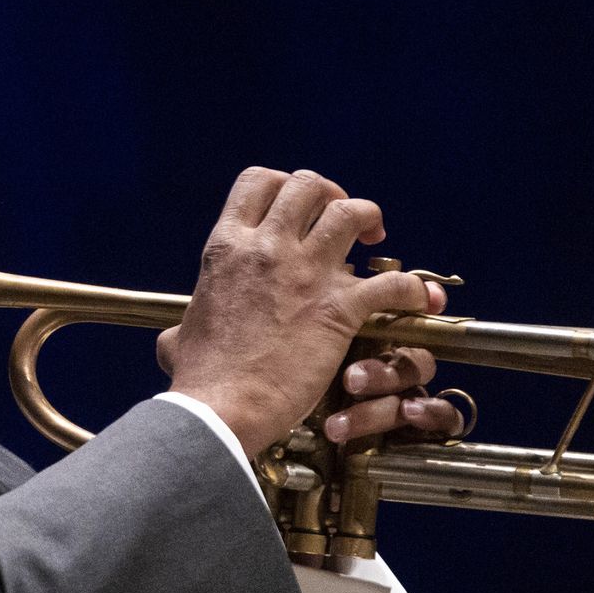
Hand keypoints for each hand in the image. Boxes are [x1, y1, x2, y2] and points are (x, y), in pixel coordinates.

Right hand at [158, 166, 448, 454]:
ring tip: (375, 241)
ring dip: (368, 220)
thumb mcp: (179, 339)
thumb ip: (182, 329)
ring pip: (351, 213)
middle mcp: (267, 248)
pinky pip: (391, 283)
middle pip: (309, 186)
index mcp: (227, 248)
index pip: (259, 181)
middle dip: (331, 195)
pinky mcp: (337, 309)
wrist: (220, 411)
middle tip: (339, 222)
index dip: (285, 186)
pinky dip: (413, 288)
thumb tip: (173, 340)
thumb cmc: (200, 381)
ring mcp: (304, 274)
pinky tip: (420, 300)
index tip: (298, 209)